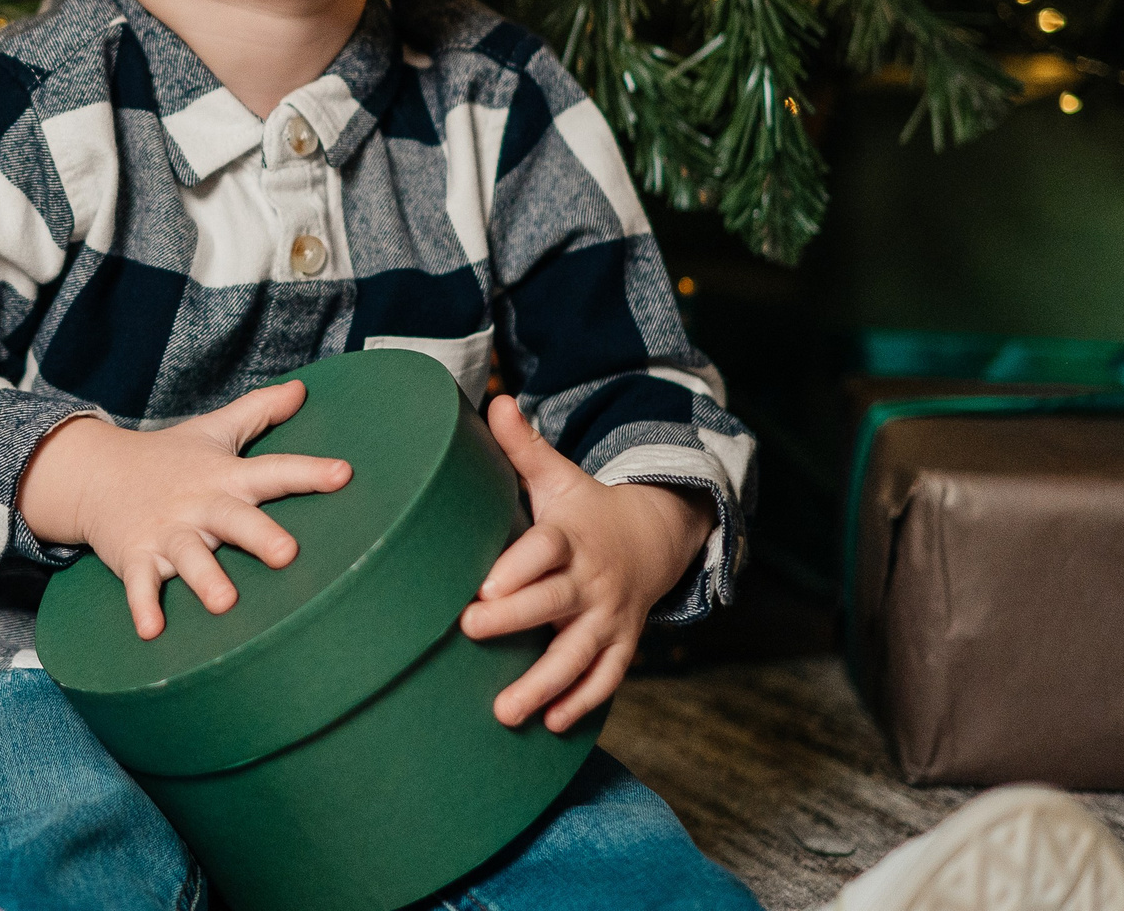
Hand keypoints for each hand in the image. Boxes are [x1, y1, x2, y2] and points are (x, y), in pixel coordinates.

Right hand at [17, 381, 352, 639]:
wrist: (95, 473)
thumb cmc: (168, 457)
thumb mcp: (213, 430)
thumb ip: (258, 411)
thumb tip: (302, 388)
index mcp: (224, 477)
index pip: (273, 471)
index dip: (309, 473)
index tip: (344, 474)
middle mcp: (199, 505)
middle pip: (234, 519)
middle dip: (260, 536)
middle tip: (288, 554)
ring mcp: (166, 531)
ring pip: (189, 556)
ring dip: (205, 578)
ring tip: (225, 602)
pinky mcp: (136, 555)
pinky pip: (140, 584)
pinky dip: (143, 606)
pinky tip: (152, 631)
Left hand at [459, 396, 715, 733]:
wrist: (652, 538)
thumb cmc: (584, 509)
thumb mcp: (558, 475)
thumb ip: (523, 446)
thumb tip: (494, 398)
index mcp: (570, 536)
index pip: (544, 551)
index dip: (517, 568)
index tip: (483, 586)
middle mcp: (590, 580)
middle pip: (553, 603)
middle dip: (515, 620)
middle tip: (471, 632)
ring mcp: (608, 617)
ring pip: (578, 655)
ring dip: (544, 684)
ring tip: (505, 712)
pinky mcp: (620, 644)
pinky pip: (607, 678)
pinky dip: (584, 702)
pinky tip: (554, 725)